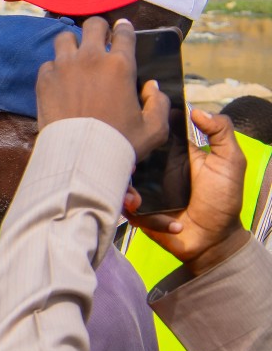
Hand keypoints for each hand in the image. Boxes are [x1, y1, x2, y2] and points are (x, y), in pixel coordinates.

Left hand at [35, 18, 168, 157]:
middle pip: (93, 25)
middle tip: (100, 37)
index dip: (124, 28)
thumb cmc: (120, 142)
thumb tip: (152, 87)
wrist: (79, 156)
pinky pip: (48, 63)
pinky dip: (55, 68)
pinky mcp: (44, 79)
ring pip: (65, 37)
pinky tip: (60, 79)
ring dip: (73, 43)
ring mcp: (64, 66)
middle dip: (98, 28)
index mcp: (120, 65)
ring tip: (76, 53)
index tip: (122, 28)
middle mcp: (91, 59)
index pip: (124, 34)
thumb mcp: (154, 128)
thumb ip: (159, 104)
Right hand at [133, 108, 251, 276]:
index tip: (131, 121)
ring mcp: (143, 189)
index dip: (140, 125)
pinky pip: (122, 203)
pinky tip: (144, 209)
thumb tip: (196, 110)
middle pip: (127, 154)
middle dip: (121, 156)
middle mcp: (153, 168)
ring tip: (137, 198)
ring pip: (119, 179)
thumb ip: (222, 132)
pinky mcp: (136, 210)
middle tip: (129, 166)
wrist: (215, 240)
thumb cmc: (224, 200)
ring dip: (125, 187)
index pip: (150, 132)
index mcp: (171, 153)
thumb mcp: (231, 162)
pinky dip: (131, 207)